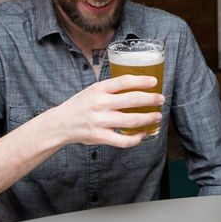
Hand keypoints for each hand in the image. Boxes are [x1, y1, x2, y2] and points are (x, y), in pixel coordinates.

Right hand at [50, 75, 164, 147]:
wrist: (61, 123)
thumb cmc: (81, 105)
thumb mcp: (93, 90)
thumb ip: (111, 88)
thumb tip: (138, 84)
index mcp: (99, 89)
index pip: (124, 81)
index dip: (142, 80)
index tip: (154, 81)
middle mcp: (100, 103)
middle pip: (133, 100)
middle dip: (151, 99)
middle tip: (160, 99)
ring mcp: (100, 121)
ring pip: (132, 120)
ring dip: (148, 118)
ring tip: (156, 116)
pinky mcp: (100, 137)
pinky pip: (124, 140)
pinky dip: (137, 138)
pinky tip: (142, 134)